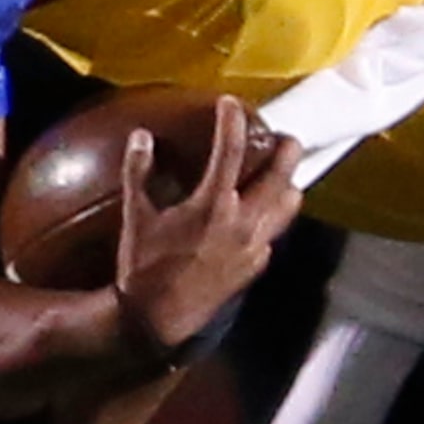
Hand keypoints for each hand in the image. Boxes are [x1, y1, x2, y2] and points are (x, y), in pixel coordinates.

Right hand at [113, 96, 301, 360]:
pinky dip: (273, 219)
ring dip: (287, 187)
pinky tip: (262, 217)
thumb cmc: (143, 266)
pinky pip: (274, 236)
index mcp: (212, 204)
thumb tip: (142, 135)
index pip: (230, 150)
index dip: (232, 121)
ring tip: (284, 175)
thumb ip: (138, 172)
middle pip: (278, 177)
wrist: (157, 320)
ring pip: (287, 209)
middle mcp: (241, 223)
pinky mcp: (254, 268)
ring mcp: (252, 248)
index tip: (231, 103)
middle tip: (286, 137)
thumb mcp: (135, 216)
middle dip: (286, 152)